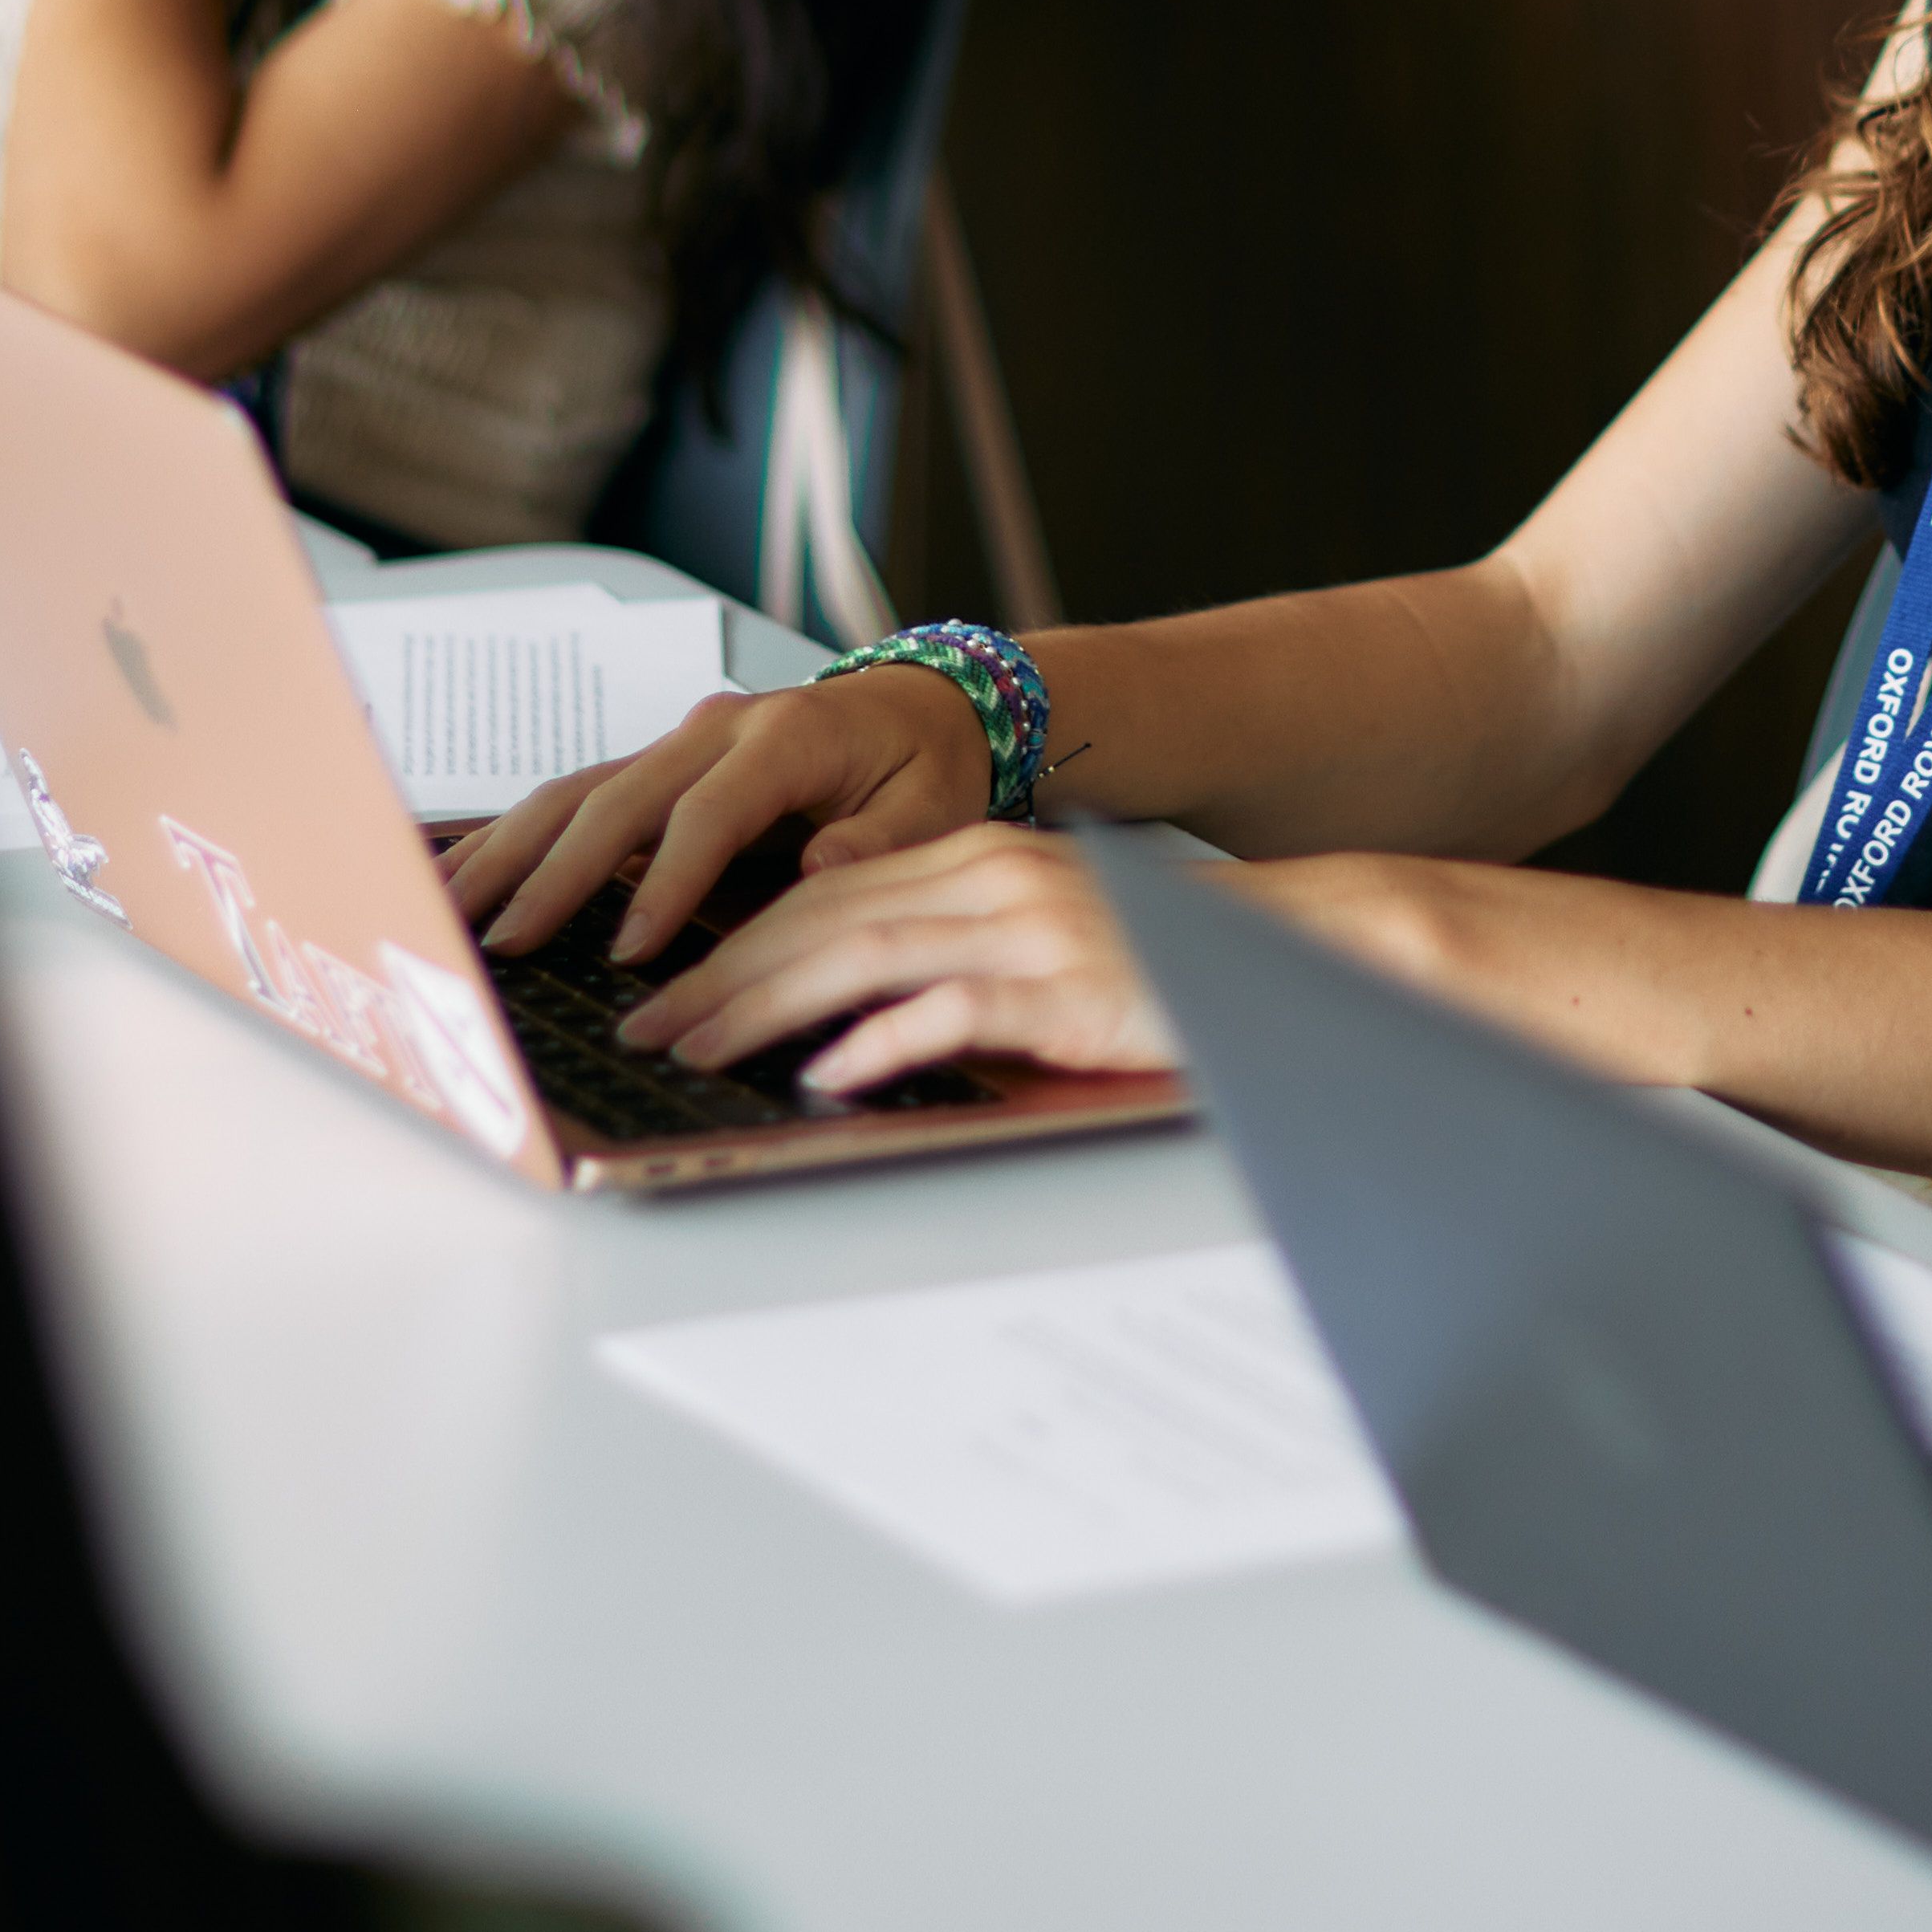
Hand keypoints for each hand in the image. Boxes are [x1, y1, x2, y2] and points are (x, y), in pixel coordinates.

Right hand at [448, 665, 1001, 968]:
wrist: (922, 704)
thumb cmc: (926, 762)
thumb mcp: (934, 802)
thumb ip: (881, 840)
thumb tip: (822, 866)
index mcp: (784, 737)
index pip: (708, 814)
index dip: (666, 883)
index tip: (630, 952)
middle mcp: (715, 731)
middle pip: (616, 799)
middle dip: (556, 875)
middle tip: (510, 946)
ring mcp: (676, 743)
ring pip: (575, 793)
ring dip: (510, 853)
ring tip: (452, 912)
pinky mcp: (656, 765)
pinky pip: (574, 797)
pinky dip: (517, 837)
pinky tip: (467, 874)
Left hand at [611, 822, 1178, 1091]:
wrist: (1283, 952)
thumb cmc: (1158, 962)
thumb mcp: (1036, 938)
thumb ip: (949, 959)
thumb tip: (844, 1022)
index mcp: (976, 857)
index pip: (823, 891)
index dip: (734, 940)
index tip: (668, 986)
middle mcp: (990, 876)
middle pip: (820, 916)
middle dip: (720, 974)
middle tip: (647, 1025)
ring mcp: (1027, 927)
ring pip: (860, 953)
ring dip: (764, 1006)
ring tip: (699, 1047)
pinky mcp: (1064, 987)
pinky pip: (949, 1009)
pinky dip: (877, 1042)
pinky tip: (828, 1074)